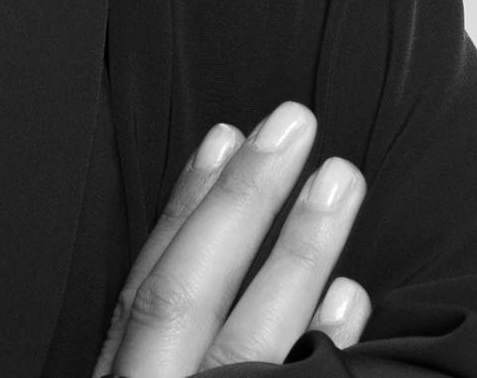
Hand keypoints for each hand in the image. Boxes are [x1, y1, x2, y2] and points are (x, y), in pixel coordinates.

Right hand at [93, 103, 369, 373]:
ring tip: (339, 181)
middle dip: (243, 200)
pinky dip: (323, 342)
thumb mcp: (133, 377)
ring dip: (300, 253)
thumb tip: (201, 248)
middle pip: (192, 291)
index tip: (226, 136)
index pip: (151, 280)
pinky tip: (351, 294)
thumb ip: (154, 340)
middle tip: (294, 124)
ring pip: (254, 338)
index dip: (188, 204)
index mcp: (126, 377)